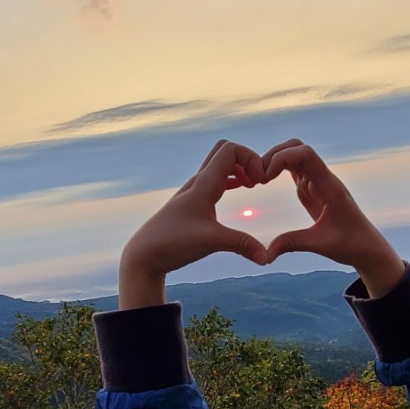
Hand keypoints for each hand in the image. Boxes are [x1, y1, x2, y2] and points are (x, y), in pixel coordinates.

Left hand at [119, 139, 270, 307]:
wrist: (143, 255)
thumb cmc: (172, 243)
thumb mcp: (211, 242)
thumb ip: (242, 245)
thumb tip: (266, 258)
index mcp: (203, 184)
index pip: (230, 150)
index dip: (251, 158)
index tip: (260, 182)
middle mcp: (197, 183)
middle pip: (224, 152)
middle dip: (246, 159)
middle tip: (258, 180)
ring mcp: (193, 193)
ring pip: (219, 167)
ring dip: (239, 170)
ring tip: (253, 186)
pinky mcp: (191, 205)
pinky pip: (214, 181)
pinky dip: (231, 180)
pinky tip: (239, 193)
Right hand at [259, 139, 404, 295]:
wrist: (368, 248)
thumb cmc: (352, 244)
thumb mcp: (320, 244)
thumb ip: (292, 244)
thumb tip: (266, 254)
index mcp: (329, 186)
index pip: (306, 154)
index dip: (282, 157)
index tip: (266, 177)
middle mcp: (324, 179)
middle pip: (297, 148)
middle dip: (274, 155)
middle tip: (257, 176)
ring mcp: (318, 183)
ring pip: (295, 156)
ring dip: (275, 161)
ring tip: (257, 179)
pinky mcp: (312, 191)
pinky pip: (294, 170)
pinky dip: (278, 170)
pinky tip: (265, 182)